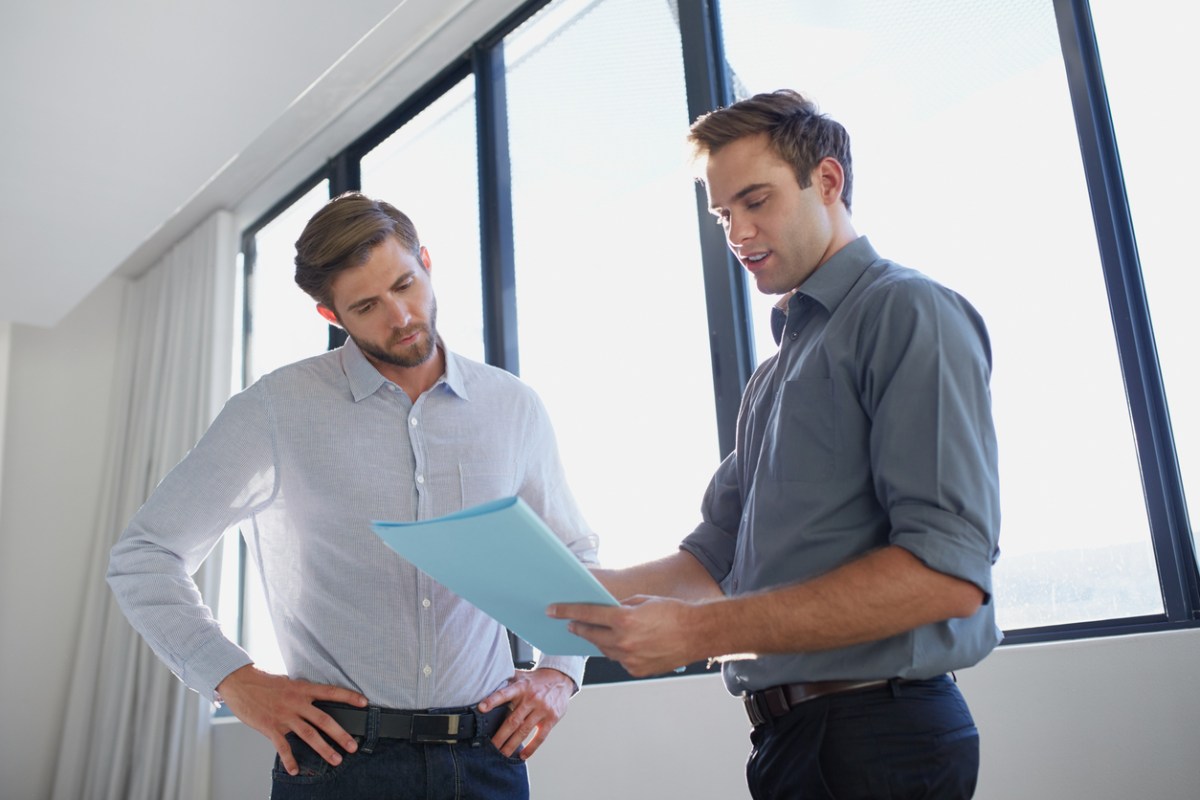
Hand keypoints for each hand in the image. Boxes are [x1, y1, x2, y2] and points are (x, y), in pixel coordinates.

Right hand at [216, 664, 368, 775]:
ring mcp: (284, 715)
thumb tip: (316, 698)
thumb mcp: (288, 682)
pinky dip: (290, 760)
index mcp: (302, 688)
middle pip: (324, 719)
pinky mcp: (270, 727)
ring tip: (336, 760)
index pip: (331, 691)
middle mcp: (296, 702)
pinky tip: (296, 770)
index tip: (365, 703)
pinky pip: (283, 747)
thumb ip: (302, 692)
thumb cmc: (263, 681)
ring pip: (309, 735)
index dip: (349, 697)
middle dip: (340, 734)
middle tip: (353, 745)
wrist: (239, 683)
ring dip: (324, 749)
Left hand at [476, 668, 574, 759]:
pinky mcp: (552, 718)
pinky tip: (522, 755)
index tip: (481, 708)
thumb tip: (486, 684)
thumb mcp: (521, 676)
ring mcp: (542, 709)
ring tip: (502, 754)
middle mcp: (531, 698)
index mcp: (521, 687)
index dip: (492, 700)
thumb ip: (506, 681)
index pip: (504, 693)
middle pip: (513, 720)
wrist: (561, 679)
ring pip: (524, 731)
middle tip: (490, 747)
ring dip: (512, 745)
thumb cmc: (536, 680)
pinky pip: (540, 737)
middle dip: (500, 736)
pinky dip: (531, 748)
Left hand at [549, 596, 702, 677]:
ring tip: (597, 631)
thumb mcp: (642, 601)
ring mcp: (629, 659)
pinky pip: (619, 659)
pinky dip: (617, 650)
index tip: (552, 610)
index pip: (587, 614)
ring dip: (599, 639)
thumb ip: (620, 607)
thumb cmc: (674, 613)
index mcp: (624, 620)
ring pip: (604, 648)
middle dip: (579, 627)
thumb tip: (604, 612)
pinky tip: (623, 643)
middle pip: (591, 634)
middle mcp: (624, 641)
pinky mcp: (636, 670)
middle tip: (569, 622)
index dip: (566, 611)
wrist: (697, 633)